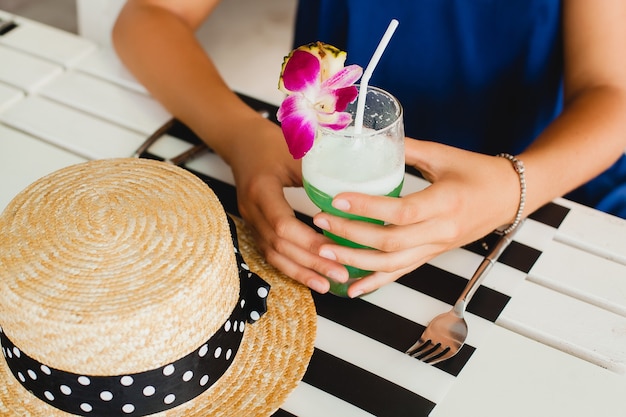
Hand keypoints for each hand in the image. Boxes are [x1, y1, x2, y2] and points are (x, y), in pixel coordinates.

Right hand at [226, 118, 349, 292]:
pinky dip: (291, 266)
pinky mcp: (255, 226)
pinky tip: (310, 275)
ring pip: (273, 255)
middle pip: (280, 246)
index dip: (308, 242)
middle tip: (339, 276)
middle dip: (310, 264)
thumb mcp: (297, 152)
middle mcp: (252, 209)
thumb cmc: (270, 143)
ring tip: (326, 285)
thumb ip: (321, 174)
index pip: (283, 225)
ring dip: (300, 272)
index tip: (335, 251)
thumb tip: (356, 196)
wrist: (241, 141)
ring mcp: (251, 220)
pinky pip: (271, 252)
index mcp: (261, 189)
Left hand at [312, 138, 520, 296]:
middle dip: (350, 235)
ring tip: (324, 252)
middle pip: (390, 243)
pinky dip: (375, 283)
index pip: (401, 212)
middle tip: (319, 222)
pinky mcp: (433, 255)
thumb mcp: (444, 154)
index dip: (367, 208)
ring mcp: (436, 247)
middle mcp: (441, 231)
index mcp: (446, 202)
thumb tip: (371, 139)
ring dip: (355, 262)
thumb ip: (407, 149)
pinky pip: (401, 273)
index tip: (337, 198)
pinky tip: (351, 289)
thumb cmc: (479, 172)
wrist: (510, 197)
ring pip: (392, 264)